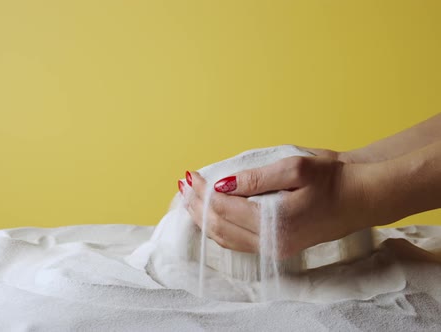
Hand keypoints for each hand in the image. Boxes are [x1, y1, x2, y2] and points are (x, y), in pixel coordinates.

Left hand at [183, 156, 376, 257]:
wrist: (361, 197)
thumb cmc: (333, 179)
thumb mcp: (295, 168)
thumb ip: (255, 178)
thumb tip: (220, 184)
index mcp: (275, 223)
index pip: (224, 209)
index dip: (202, 192)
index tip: (190, 175)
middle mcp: (272, 243)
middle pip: (219, 226)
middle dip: (197, 205)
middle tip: (183, 185)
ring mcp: (274, 249)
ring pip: (224, 238)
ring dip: (203, 218)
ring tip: (188, 200)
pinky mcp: (277, 248)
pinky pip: (237, 242)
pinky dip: (218, 228)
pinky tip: (209, 215)